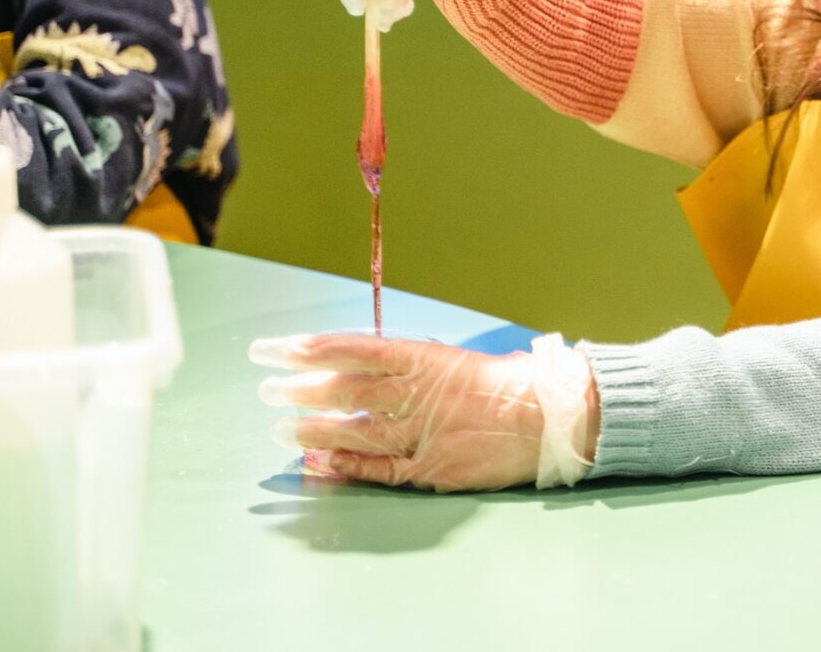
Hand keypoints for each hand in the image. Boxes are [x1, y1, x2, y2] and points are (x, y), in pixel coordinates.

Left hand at [250, 331, 595, 491]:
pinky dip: (346, 466)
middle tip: (266, 390)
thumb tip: (362, 367)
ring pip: (356, 432)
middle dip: (301, 390)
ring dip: (314, 430)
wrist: (554, 419)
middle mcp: (420, 395)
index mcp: (427, 360)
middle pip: (347, 392)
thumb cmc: (509, 384)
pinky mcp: (433, 470)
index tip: (277, 349)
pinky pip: (380, 470)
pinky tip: (319, 462)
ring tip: (281, 429)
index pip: (355, 351)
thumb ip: (412, 366)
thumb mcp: (459, 360)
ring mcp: (425, 435)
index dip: (311, 350)